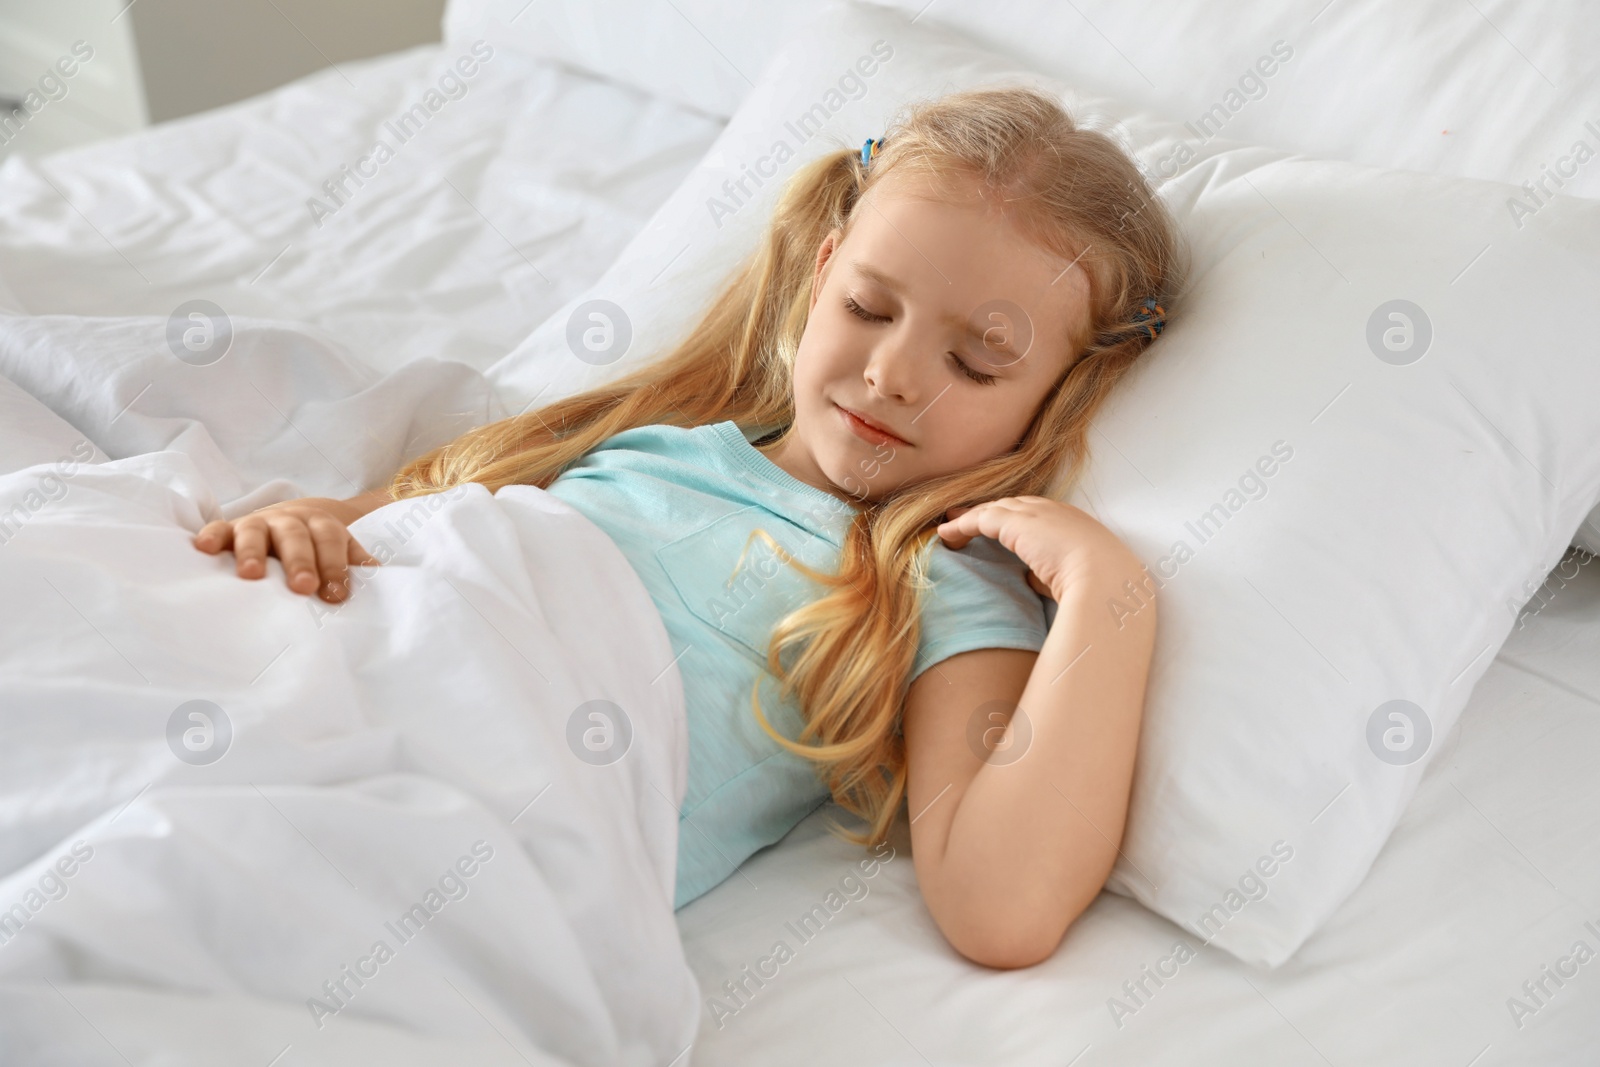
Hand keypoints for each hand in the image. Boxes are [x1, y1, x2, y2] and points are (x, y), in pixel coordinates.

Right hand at [192, 497, 379, 602]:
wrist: (292, 518)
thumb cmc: (318, 547)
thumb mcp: (340, 551)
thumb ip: (355, 563)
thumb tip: (378, 575)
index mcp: (321, 525)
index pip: (331, 541)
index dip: (335, 565)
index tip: (336, 594)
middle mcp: (289, 521)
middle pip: (296, 536)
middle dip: (299, 561)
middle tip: (303, 587)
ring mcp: (258, 524)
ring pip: (255, 532)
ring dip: (253, 551)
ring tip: (250, 574)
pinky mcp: (229, 530)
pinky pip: (219, 529)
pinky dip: (212, 536)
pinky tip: (204, 548)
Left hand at [935, 496, 1131, 601]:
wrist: (1106, 580)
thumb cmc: (1100, 587)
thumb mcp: (1074, 577)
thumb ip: (1050, 573)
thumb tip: (1031, 578)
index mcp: (1073, 522)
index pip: (1035, 514)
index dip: (1011, 520)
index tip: (995, 527)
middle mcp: (1054, 511)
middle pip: (1011, 505)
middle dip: (988, 512)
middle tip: (963, 519)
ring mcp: (1036, 513)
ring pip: (994, 509)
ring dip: (969, 517)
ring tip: (948, 527)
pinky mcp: (1016, 523)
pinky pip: (980, 520)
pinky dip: (960, 526)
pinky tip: (946, 535)